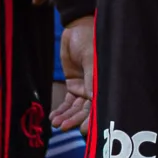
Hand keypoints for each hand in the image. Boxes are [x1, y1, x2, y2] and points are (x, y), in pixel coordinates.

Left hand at [55, 16, 94, 131]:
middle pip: (86, 110)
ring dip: (66, 116)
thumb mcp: (90, 57)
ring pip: (75, 108)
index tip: (84, 129)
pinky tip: (54, 117)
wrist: (76, 28)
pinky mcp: (73, 85)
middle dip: (75, 119)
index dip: (92, 118)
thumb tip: (93, 98)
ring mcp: (84, 88)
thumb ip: (91, 77)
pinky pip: (68, 101)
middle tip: (64, 127)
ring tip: (56, 124)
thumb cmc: (89, 40)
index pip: (99, 104)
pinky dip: (61, 110)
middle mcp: (95, 88)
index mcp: (104, 82)